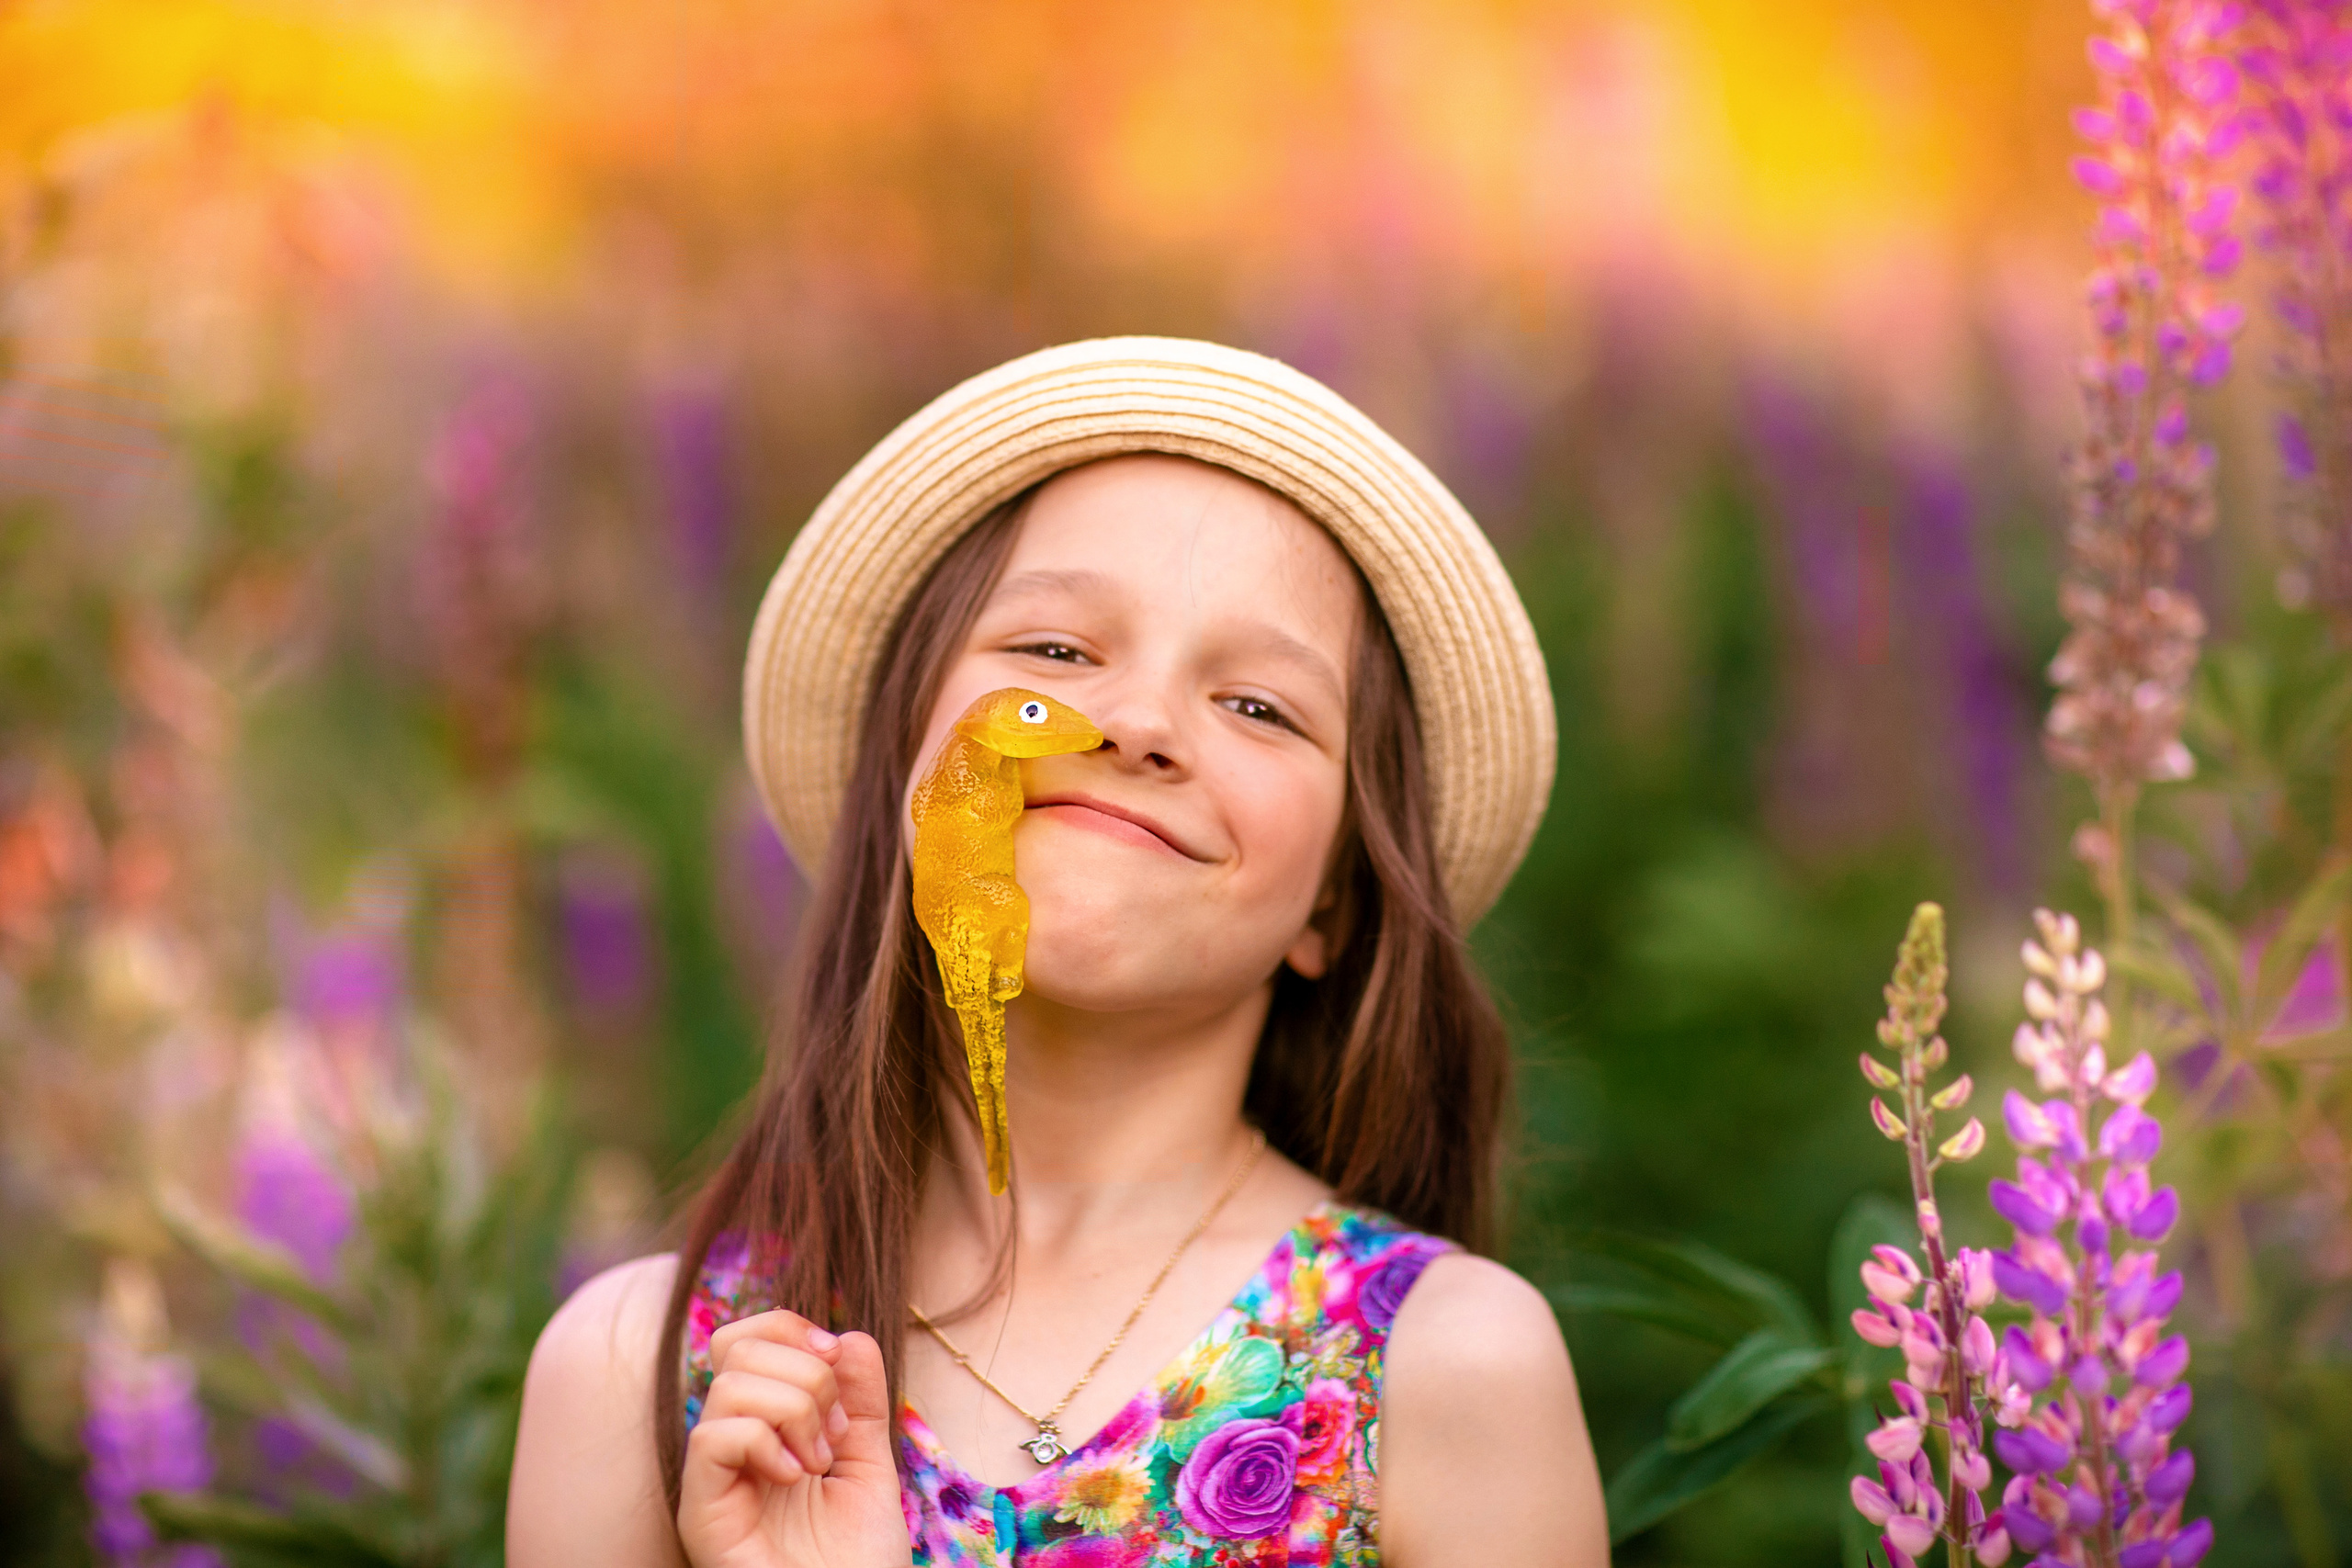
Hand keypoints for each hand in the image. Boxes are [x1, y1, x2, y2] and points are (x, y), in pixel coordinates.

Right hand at [677, 1311, 911, 1567]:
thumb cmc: (857, 1559)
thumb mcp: (869, 1462)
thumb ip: (860, 1400)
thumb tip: (847, 1335)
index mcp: (762, 1428)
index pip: (748, 1336)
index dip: (793, 1328)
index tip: (837, 1359)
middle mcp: (727, 1447)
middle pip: (737, 1346)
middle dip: (807, 1372)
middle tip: (834, 1435)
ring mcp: (710, 1479)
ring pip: (730, 1385)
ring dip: (796, 1411)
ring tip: (817, 1464)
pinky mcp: (701, 1512)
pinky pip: (713, 1436)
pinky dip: (765, 1442)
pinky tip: (794, 1478)